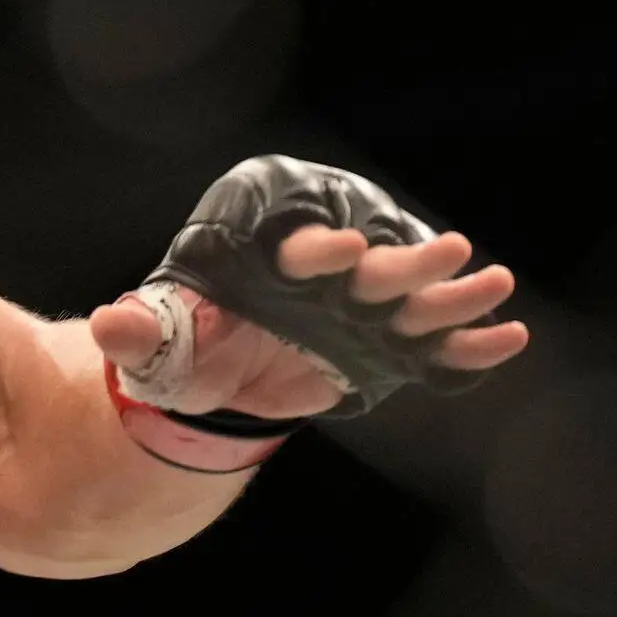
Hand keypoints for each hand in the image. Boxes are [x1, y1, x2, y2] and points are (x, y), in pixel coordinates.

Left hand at [87, 224, 529, 420]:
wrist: (223, 374)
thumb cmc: (188, 340)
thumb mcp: (161, 341)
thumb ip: (140, 331)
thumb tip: (110, 324)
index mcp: (269, 252)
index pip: (300, 242)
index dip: (322, 247)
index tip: (345, 251)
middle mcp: (326, 269)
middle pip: (372, 261)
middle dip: (405, 262)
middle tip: (447, 251)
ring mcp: (362, 306)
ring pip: (412, 295)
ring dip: (452, 292)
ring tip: (495, 283)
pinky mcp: (387, 344)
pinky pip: (432, 343)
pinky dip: (467, 344)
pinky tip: (507, 340)